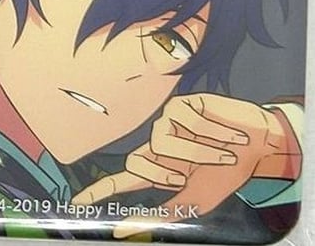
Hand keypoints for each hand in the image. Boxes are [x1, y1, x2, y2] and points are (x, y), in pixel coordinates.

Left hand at [72, 93, 300, 237]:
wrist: (258, 146)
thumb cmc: (227, 174)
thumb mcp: (195, 200)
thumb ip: (161, 215)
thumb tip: (121, 231)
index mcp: (161, 169)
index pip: (124, 180)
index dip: (100, 191)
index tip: (77, 203)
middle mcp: (158, 145)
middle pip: (135, 161)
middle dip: (160, 173)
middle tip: (186, 176)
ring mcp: (168, 123)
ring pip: (162, 141)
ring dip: (197, 153)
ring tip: (221, 153)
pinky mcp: (182, 104)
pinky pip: (187, 121)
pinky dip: (214, 133)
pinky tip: (228, 134)